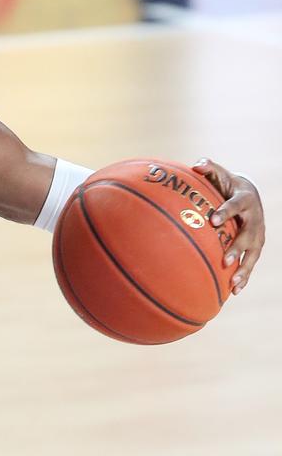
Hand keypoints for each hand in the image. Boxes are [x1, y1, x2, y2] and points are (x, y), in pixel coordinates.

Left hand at [192, 158, 264, 292]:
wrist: (249, 193)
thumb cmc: (227, 184)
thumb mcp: (219, 174)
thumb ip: (208, 167)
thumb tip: (196, 164)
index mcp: (243, 199)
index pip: (235, 205)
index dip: (225, 212)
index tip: (212, 220)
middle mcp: (254, 218)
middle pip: (248, 234)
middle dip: (238, 248)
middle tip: (225, 260)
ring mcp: (258, 234)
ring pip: (253, 253)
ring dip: (244, 269)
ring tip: (233, 284)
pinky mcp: (256, 246)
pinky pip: (251, 263)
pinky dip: (245, 276)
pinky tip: (235, 291)